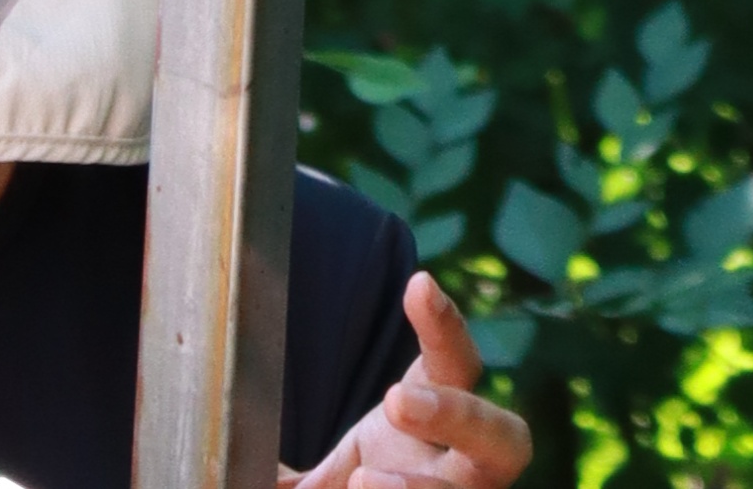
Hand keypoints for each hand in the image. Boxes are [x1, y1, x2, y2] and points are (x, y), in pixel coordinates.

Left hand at [289, 275, 526, 488]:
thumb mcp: (356, 457)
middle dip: (454, 414)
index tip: (417, 283)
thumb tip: (249, 457)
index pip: (459, 361)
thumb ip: (319, 458)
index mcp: (452, 419)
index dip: (446, 325)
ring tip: (362, 481)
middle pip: (503, 438)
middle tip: (393, 400)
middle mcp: (476, 466)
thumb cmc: (386, 476)